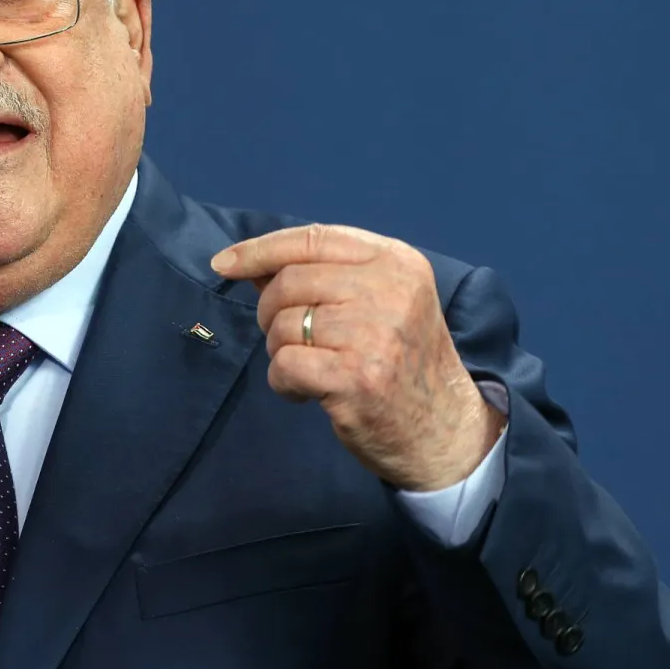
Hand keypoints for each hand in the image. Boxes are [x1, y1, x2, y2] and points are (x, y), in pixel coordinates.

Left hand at [211, 224, 504, 491]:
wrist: (446, 430)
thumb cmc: (402, 361)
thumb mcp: (380, 303)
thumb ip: (323, 277)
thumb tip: (250, 263)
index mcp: (396, 261)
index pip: (313, 238)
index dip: (260, 249)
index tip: (224, 263)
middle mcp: (390, 290)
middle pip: (290, 281)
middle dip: (270, 311)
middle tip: (286, 338)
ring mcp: (375, 333)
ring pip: (284, 325)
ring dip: (280, 351)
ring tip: (310, 368)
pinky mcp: (358, 378)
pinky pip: (285, 365)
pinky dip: (283, 383)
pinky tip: (307, 392)